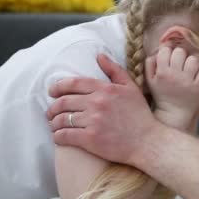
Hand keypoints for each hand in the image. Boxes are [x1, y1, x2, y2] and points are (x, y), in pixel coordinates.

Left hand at [47, 54, 161, 164]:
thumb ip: (115, 71)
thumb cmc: (140, 115)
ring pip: (61, 119)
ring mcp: (93, 121)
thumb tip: (99, 56)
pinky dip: (58, 137)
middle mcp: (97, 103)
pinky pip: (64, 135)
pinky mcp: (90, 139)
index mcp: (106, 89)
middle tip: (50, 113)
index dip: (58, 87)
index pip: (73, 83)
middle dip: (52, 108)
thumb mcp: (131, 88)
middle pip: (63, 102)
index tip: (52, 92)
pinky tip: (59, 137)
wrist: (148, 142)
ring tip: (55, 126)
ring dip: (54, 123)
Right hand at [145, 47, 198, 130]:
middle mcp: (174, 74)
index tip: (169, 58)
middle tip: (181, 63)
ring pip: (193, 59)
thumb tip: (157, 50)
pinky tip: (197, 77)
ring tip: (190, 69)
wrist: (173, 113)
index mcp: (161, 72)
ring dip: (192, 63)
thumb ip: (150, 64)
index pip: (166, 50)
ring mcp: (188, 80)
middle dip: (181, 56)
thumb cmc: (161, 95)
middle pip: (180, 52)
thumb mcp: (150, 81)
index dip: (168, 52)